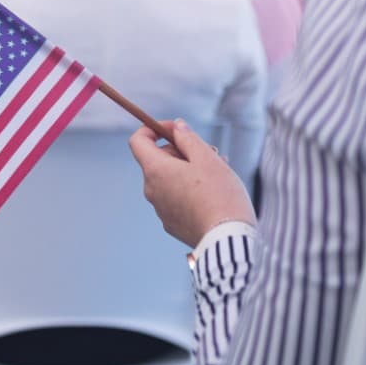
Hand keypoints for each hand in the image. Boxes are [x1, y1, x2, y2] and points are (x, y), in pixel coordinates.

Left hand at [128, 120, 256, 247]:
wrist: (227, 238)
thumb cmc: (219, 195)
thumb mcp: (206, 158)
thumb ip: (188, 139)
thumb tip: (176, 127)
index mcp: (155, 171)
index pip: (138, 141)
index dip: (154, 129)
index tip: (176, 129)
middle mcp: (151, 190)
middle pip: (158, 160)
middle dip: (181, 150)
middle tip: (211, 152)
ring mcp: (160, 209)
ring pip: (170, 179)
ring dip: (189, 170)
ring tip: (219, 170)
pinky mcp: (172, 223)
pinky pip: (175, 199)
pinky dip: (189, 190)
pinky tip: (213, 193)